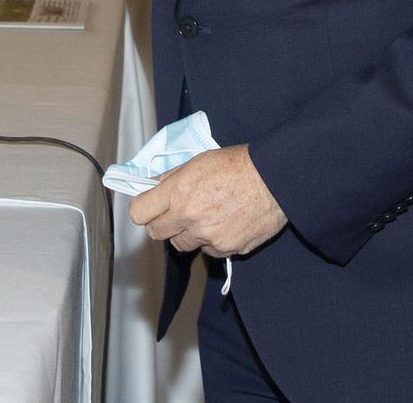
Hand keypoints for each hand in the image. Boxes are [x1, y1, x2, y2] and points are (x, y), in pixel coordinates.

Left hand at [127, 145, 286, 257]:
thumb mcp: (196, 161)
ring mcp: (209, 236)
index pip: (139, 213)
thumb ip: (170, 178)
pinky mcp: (228, 249)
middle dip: (162, 224)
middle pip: (157, 234)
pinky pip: (209, 251)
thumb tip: (151, 187)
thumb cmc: (236, 165)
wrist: (274, 179)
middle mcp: (190, 217)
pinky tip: (224, 224)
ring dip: (188, 234)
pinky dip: (212, 242)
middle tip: (174, 214)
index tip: (149, 206)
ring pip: (183, 245)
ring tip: (205, 216)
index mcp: (178, 192)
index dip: (142, 209)